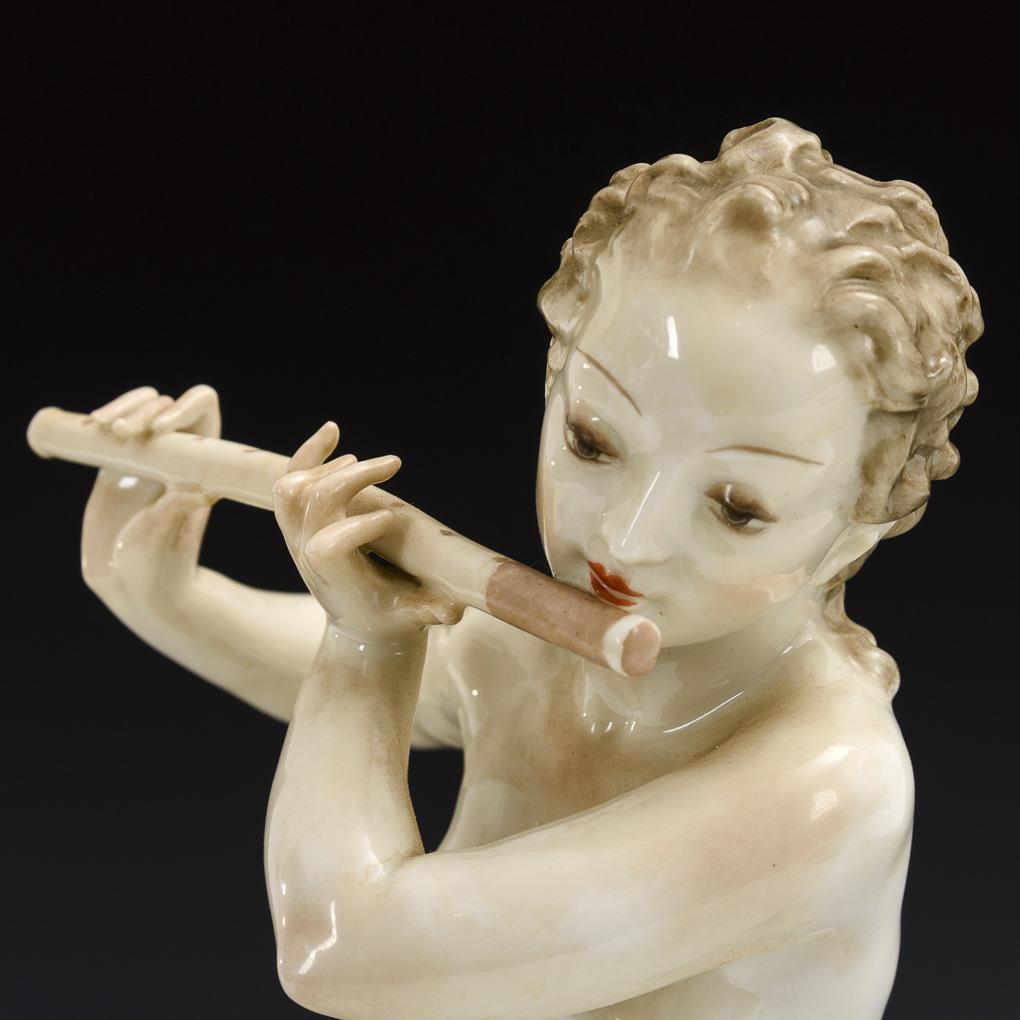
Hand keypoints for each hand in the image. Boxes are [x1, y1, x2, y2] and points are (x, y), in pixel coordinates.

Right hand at [81, 384, 220, 605]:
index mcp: (201, 462)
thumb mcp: (168, 535)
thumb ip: (178, 509)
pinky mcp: (114, 463)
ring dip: (120, 408)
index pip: (203, 411)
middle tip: (121, 432)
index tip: (160, 430)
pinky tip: (90, 426)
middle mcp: (175, 453)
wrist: (133, 584)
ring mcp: (143, 456)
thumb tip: (203, 488)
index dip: (184, 408)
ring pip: (136, 410)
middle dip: (140, 408)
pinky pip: (107, 429)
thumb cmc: (160, 563)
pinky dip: (96, 421)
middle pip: (163, 405)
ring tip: (103, 426)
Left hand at [272, 422, 463, 644]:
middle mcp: (307, 553)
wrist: (359, 624)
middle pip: (314, 502)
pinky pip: (290, 479)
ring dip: (324, 465)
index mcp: (335, 576)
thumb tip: (451, 611)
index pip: (326, 547)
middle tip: (394, 464)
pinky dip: (308, 453)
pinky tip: (332, 431)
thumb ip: (430, 612)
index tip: (390, 519)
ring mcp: (296, 535)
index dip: (355, 529)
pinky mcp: (298, 521)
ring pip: (291, 489)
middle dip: (353, 478)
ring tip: (359, 459)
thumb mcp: (413, 617)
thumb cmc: (391, 618)